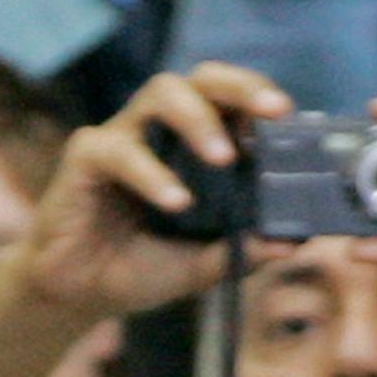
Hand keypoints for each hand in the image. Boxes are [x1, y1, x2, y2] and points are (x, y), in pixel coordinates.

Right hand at [17, 64, 294, 318]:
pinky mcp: (86, 156)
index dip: (257, 100)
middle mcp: (158, 130)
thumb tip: (295, 240)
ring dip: (196, 120)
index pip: (228, 103)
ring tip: (222, 158)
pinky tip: (174, 202)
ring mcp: (122, 137)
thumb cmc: (140, 268)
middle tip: (271, 112)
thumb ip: (244, 250)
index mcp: (190, 146)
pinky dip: (151, 175)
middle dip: (239, 88)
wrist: (81, 295)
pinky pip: (119, 151)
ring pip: (160, 94)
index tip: (288, 117)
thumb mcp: (203, 266)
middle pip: (200, 81)